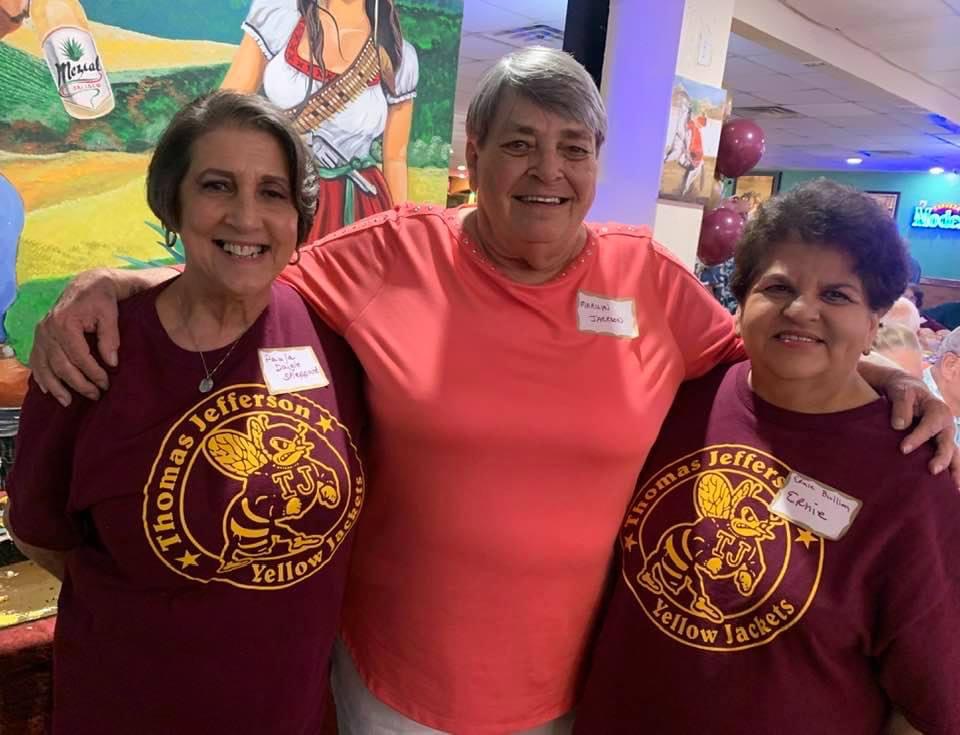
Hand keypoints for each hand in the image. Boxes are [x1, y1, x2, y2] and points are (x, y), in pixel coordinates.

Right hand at [31, 269, 120, 405]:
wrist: (88, 285)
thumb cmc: (101, 299)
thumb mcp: (110, 314)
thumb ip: (110, 338)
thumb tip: (112, 363)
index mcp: (65, 323)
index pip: (79, 356)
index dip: (93, 373)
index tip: (106, 384)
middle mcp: (48, 329)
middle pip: (61, 365)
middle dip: (78, 383)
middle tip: (95, 395)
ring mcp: (41, 334)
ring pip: (45, 366)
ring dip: (56, 386)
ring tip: (68, 401)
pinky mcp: (40, 337)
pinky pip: (36, 361)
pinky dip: (41, 376)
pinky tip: (47, 390)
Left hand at [884, 372, 958, 482]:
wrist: (908, 392)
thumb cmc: (903, 392)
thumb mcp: (900, 392)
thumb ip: (901, 406)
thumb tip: (899, 426)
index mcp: (938, 410)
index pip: (930, 426)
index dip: (918, 438)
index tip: (903, 449)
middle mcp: (946, 426)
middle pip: (947, 444)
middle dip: (942, 458)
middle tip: (932, 470)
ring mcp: (945, 437)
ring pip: (954, 456)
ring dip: (954, 471)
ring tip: (954, 488)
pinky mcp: (940, 445)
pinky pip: (950, 460)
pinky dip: (952, 473)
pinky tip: (952, 490)